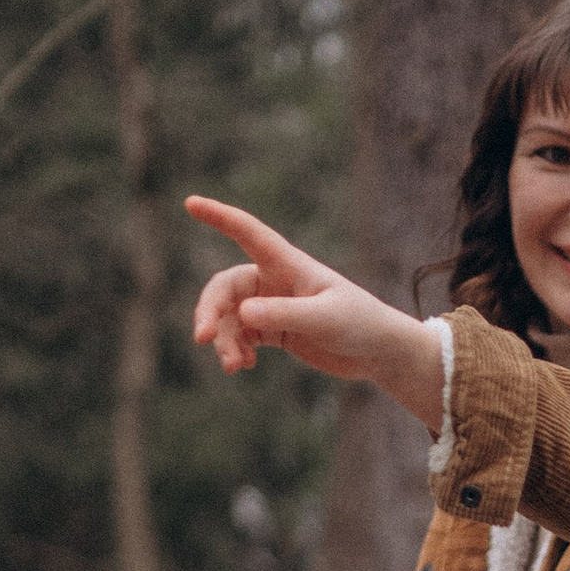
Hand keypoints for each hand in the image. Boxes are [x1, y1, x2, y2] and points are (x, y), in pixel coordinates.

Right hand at [186, 198, 443, 428]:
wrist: (378, 351)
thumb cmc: (359, 323)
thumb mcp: (324, 319)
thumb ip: (284, 314)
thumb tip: (242, 313)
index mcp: (287, 264)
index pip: (247, 232)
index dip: (218, 216)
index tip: (190, 203)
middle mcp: (274, 280)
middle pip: (225, 287)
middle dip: (210, 310)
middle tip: (202, 338)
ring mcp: (272, 304)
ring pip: (229, 317)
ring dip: (224, 340)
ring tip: (233, 367)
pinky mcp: (275, 329)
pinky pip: (241, 335)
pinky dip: (236, 350)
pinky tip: (243, 366)